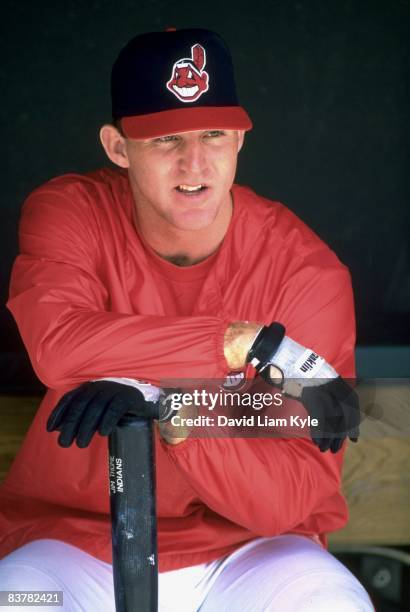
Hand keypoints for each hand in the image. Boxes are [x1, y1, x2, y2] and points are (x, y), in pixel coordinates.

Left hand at [47, 380, 157, 447]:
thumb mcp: (99, 411)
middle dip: (70, 425)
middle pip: (81, 405)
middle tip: (64, 443)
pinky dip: (107, 421)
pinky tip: (103, 433)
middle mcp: (102, 385)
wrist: (151, 403)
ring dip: (86, 427)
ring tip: (81, 444)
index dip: (59, 413)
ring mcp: (116, 390)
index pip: (71, 398)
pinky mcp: (129, 397)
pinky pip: (115, 409)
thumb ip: (82, 417)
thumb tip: (58, 428)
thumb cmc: (121, 409)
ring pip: (96, 408)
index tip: (50, 429)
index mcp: (92, 387)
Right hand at [247, 323, 359, 452]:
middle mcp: (330, 381)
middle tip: (341, 446)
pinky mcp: (309, 392)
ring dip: (332, 437)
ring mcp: (320, 386)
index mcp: (332, 375)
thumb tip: (319, 402)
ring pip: (334, 416)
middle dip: (346, 431)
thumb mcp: (307, 373)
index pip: (352, 400)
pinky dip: (320, 432)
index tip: (354, 436)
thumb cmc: (286, 363)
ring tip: (327, 449)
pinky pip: (320, 417)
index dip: (355, 418)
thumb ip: (316, 385)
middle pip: (347, 410)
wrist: (274, 351)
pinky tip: (317, 442)